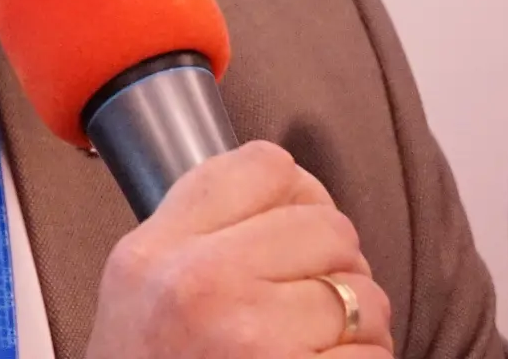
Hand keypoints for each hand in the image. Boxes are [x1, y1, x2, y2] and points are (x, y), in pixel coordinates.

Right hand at [82, 140, 393, 356]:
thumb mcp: (139, 280)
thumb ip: (200, 225)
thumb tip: (298, 190)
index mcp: (159, 249)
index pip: (266, 167)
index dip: (297, 196)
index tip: (290, 234)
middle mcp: (202, 284)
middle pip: (330, 228)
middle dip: (334, 268)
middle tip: (302, 309)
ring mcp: (255, 340)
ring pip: (368, 298)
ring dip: (356, 330)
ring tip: (308, 353)